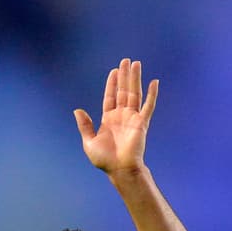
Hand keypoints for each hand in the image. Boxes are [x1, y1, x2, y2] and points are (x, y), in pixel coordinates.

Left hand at [74, 58, 158, 174]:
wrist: (120, 170)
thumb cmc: (105, 160)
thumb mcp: (89, 142)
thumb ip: (84, 126)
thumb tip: (77, 110)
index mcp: (109, 119)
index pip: (110, 97)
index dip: (112, 83)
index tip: (114, 71)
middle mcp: (122, 116)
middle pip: (123, 91)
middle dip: (124, 76)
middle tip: (126, 60)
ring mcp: (132, 118)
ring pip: (134, 94)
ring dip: (135, 79)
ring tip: (136, 64)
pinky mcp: (142, 123)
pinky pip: (148, 106)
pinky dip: (152, 94)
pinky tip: (154, 82)